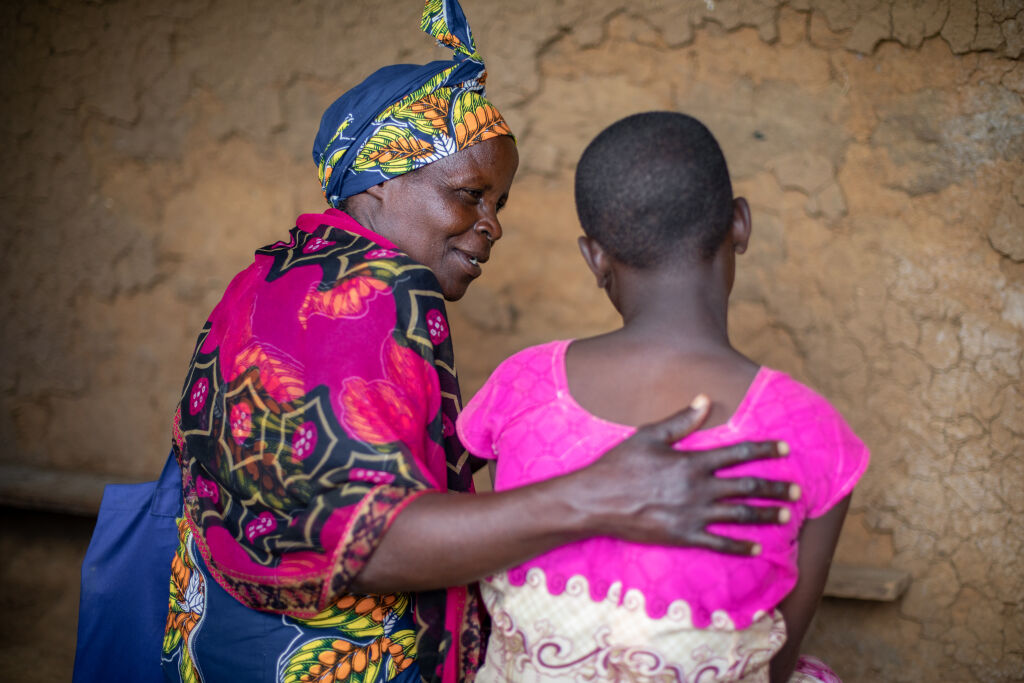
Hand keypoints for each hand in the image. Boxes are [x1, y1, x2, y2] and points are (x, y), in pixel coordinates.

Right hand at [567, 394, 796, 554]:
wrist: (595, 501)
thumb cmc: (619, 465)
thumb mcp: (648, 436)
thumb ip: (680, 420)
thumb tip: (704, 399)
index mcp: (691, 461)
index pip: (738, 453)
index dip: (764, 449)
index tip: (785, 449)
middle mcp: (697, 488)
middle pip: (746, 487)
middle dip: (775, 488)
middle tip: (797, 490)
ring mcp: (692, 514)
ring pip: (738, 515)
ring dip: (765, 515)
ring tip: (786, 516)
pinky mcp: (682, 535)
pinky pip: (718, 543)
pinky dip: (739, 546)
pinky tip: (756, 549)